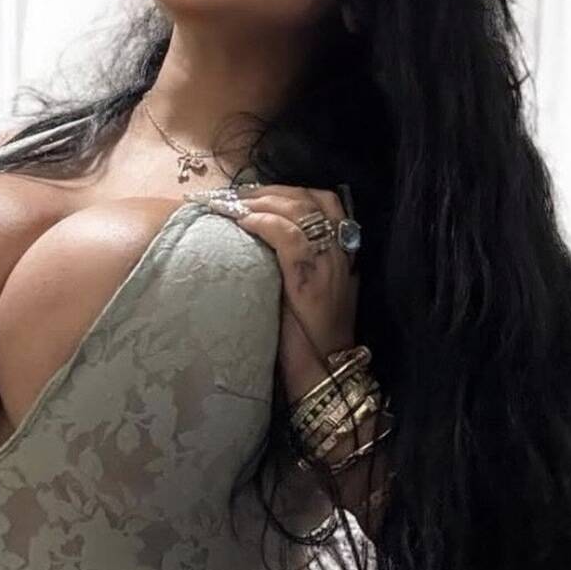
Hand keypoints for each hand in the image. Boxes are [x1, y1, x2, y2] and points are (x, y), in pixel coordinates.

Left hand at [193, 184, 358, 400]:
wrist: (324, 378)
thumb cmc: (308, 344)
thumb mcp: (305, 295)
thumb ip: (295, 266)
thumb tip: (258, 243)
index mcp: (343, 254)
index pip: (323, 200)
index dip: (286, 191)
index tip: (252, 194)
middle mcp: (340, 253)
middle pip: (307, 197)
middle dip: (267, 191)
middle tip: (231, 196)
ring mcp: (329, 265)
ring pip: (297, 210)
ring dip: (258, 202)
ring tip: (228, 205)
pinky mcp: (311, 280)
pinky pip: (287, 235)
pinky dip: (262, 222)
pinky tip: (240, 222)